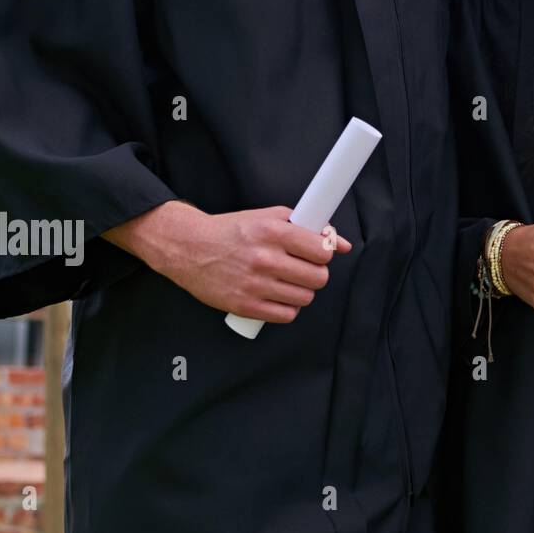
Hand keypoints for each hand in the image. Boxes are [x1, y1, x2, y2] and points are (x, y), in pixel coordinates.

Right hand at [104, 200, 345, 324]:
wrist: (190, 247)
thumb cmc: (232, 231)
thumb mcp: (269, 217)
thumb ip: (308, 226)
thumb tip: (343, 244)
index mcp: (273, 232)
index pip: (322, 251)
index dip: (325, 253)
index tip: (318, 254)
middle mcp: (264, 258)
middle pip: (318, 277)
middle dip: (316, 274)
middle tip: (305, 269)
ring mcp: (254, 284)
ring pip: (304, 298)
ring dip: (302, 291)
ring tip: (290, 282)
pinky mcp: (244, 305)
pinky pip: (285, 315)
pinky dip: (287, 308)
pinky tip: (279, 296)